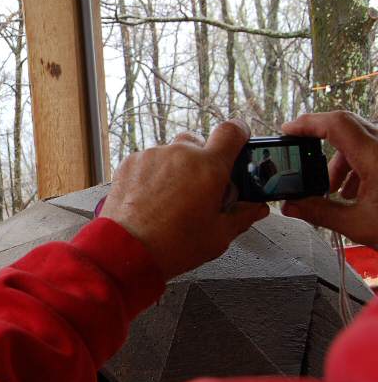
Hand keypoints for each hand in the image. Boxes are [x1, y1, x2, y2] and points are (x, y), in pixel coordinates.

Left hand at [100, 120, 268, 278]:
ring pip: (171, 152)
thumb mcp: (218, 235)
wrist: (126, 250)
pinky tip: (151, 199)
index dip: (238, 134)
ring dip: (175, 168)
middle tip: (200, 188)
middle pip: (199, 143)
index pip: (232, 131)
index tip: (237, 142)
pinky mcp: (131, 162)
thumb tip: (255, 209)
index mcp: (209, 167)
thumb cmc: (172, 245)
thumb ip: (241, 216)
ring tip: (171, 199)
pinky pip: (149, 160)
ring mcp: (153, 155)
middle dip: (202, 161)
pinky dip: (152, 174)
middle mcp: (180, 154)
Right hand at [281, 111, 377, 248]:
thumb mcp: (358, 225)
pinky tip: (357, 192)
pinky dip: (360, 163)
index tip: (287, 131)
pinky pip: (375, 148)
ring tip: (336, 190)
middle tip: (306, 163)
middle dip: (321, 146)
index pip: (335, 124)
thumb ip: (319, 212)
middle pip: (346, 127)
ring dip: (342, 159)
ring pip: (361, 139)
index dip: (306, 123)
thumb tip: (291, 206)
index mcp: (376, 157)